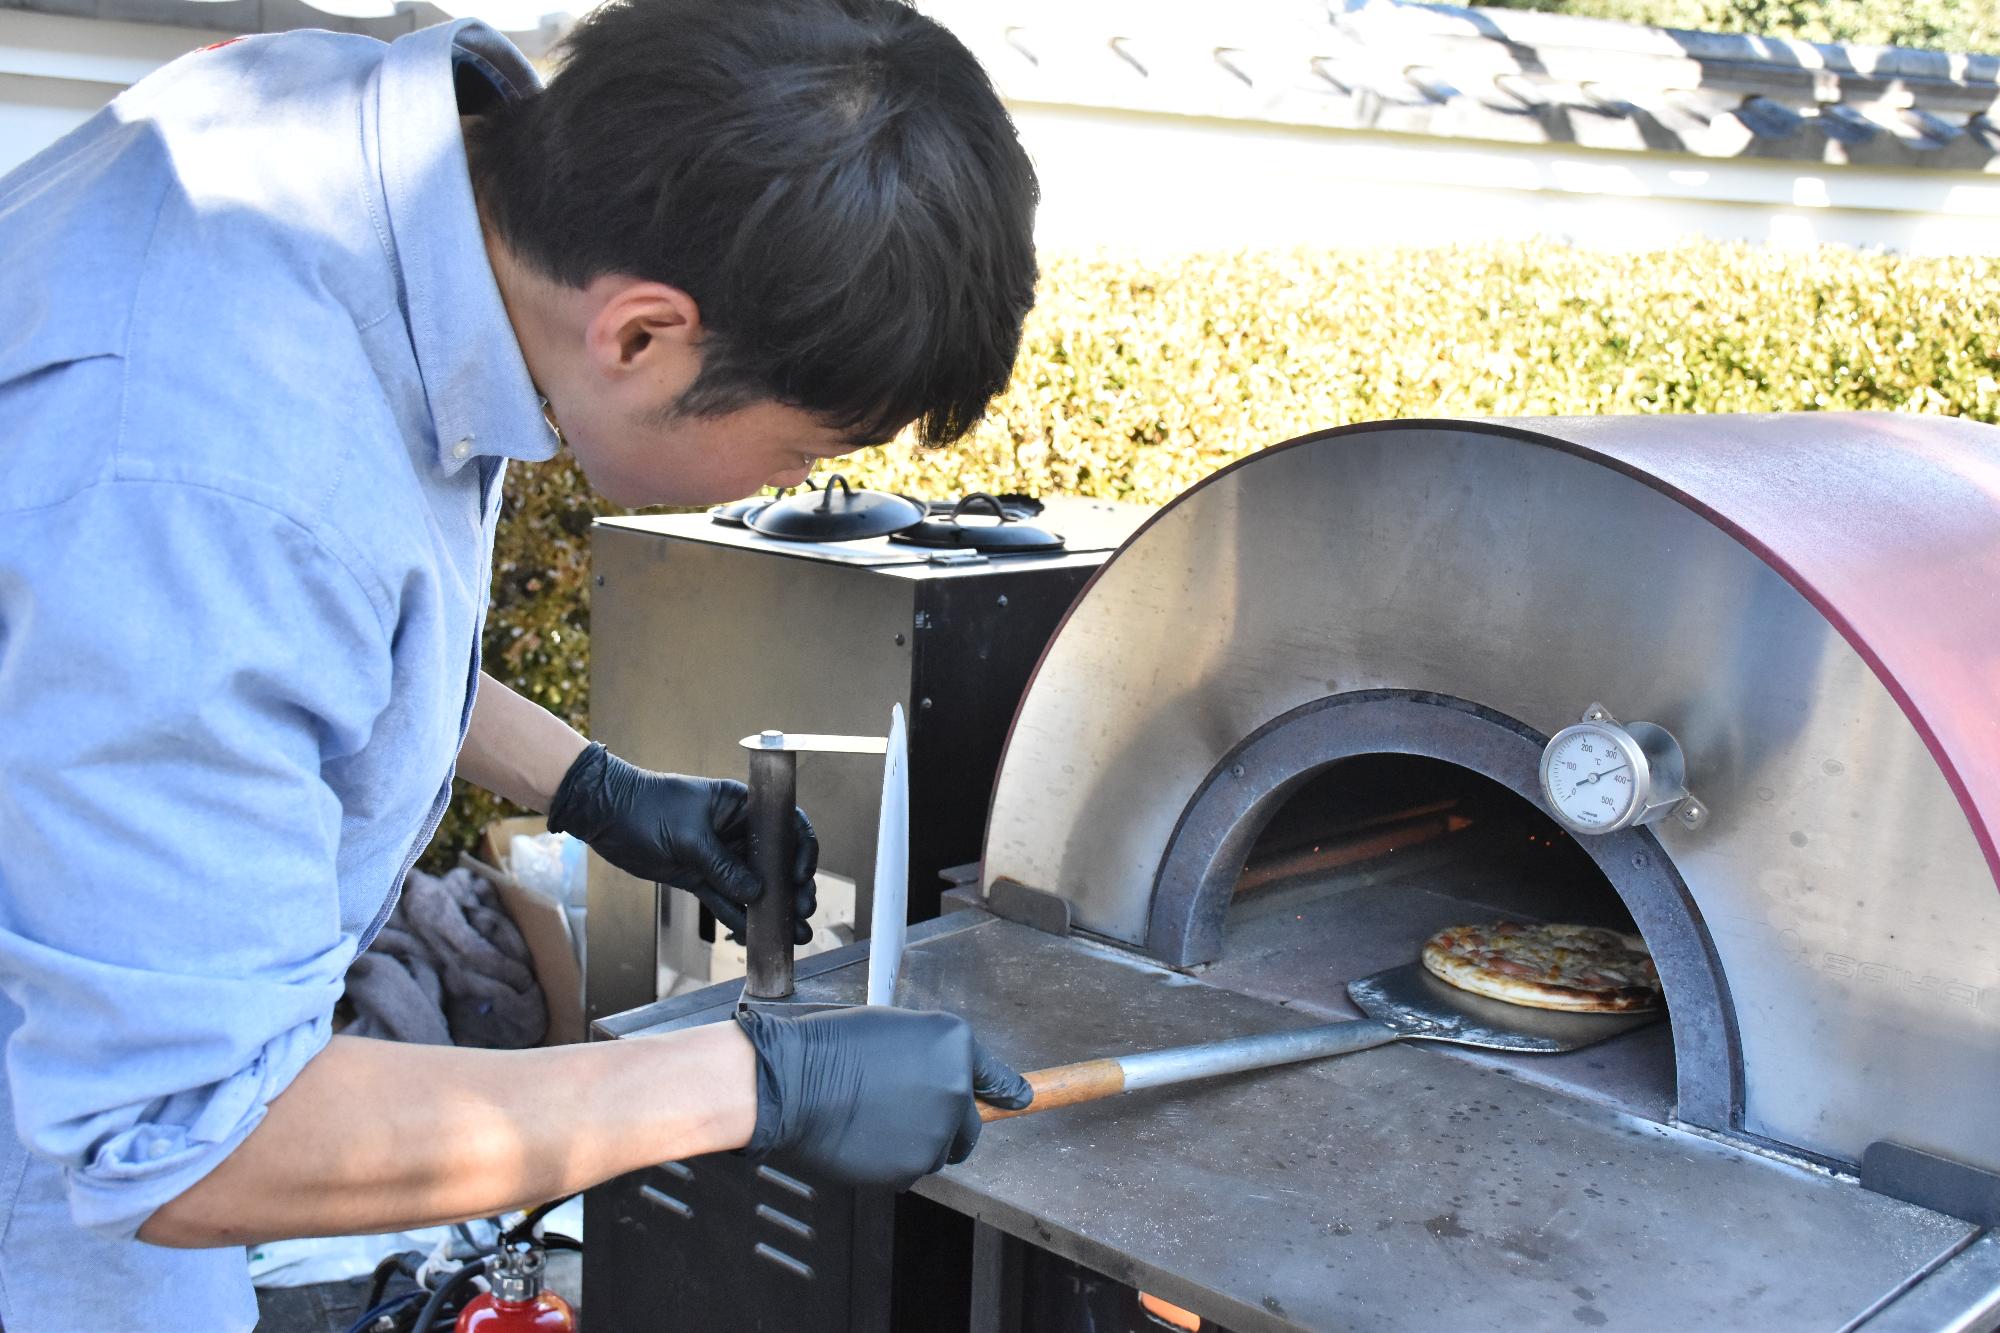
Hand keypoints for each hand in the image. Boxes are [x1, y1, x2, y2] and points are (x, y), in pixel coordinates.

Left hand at [545, 743, 817, 941]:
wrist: (605, 814)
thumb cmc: (646, 807)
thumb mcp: (688, 836)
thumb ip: (723, 866)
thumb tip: (756, 894)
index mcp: (741, 806)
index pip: (786, 825)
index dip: (800, 850)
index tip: (797, 876)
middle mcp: (737, 830)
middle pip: (776, 861)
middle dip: (793, 888)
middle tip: (803, 912)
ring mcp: (719, 856)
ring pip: (755, 886)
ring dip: (773, 910)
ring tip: (794, 935)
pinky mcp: (700, 877)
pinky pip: (727, 900)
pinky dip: (741, 919)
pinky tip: (758, 938)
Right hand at [733, 1007, 1032, 1189]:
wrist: (793, 1082)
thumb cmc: (831, 1047)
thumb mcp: (895, 1028)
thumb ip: (934, 1055)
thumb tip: (948, 1080)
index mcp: (955, 1045)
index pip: (996, 1078)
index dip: (1006, 1091)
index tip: (1021, 1100)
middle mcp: (957, 1089)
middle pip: (969, 1125)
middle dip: (946, 1124)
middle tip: (903, 1111)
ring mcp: (937, 1131)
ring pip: (938, 1150)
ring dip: (916, 1142)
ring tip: (873, 1117)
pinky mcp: (912, 1166)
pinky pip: (910, 1168)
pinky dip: (892, 1160)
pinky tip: (864, 1136)